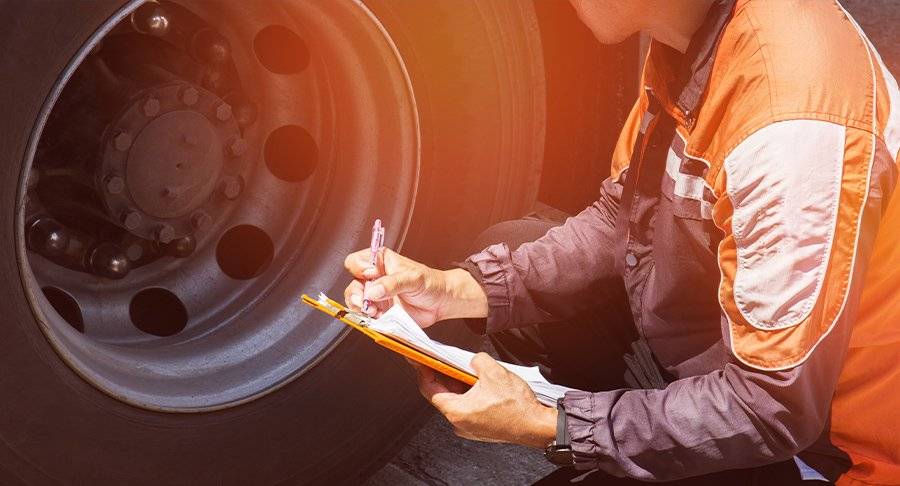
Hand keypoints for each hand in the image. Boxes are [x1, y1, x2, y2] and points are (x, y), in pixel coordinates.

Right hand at [343, 248, 487, 327]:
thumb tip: (373, 291)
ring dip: (361, 308)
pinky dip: (369, 319)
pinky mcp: (380, 311)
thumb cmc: (430, 283)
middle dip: (356, 295)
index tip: (371, 275)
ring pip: (355, 302)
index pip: (356, 262)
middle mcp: (375, 278)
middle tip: (366, 301)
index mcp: (380, 262)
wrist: (440, 303)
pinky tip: (379, 317)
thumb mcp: (413, 278)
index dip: (359, 269)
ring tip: (374, 311)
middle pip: (352, 284)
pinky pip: (366, 316)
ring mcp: (376, 296)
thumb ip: (392, 283)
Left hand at [412, 353, 556, 447]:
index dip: (423, 372)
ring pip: (456, 402)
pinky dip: (468, 395)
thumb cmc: (517, 407)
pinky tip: (477, 384)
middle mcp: (459, 423)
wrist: (535, 426)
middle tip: (442, 361)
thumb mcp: (493, 371)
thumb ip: (476, 360)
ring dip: (458, 386)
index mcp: (456, 411)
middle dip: (443, 376)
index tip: (420, 361)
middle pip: (442, 396)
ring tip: (465, 370)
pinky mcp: (479, 428)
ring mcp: (469, 428)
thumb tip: (473, 361)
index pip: (429, 389)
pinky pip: (467, 408)